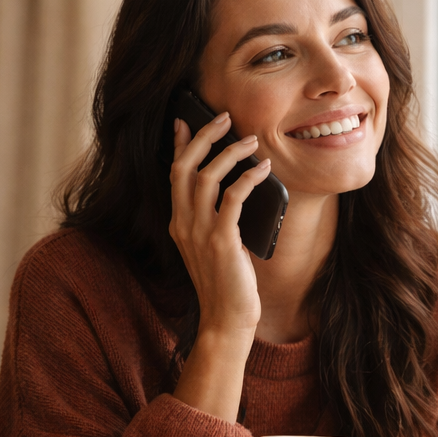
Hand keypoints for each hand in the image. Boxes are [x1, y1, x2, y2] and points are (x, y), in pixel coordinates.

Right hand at [167, 113, 273, 337]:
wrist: (226, 318)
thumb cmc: (227, 282)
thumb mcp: (214, 245)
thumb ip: (215, 218)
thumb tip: (235, 186)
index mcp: (178, 223)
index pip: (174, 174)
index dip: (178, 145)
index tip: (184, 120)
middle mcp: (183, 224)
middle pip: (184, 167)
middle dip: (203, 137)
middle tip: (223, 118)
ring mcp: (199, 232)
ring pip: (207, 176)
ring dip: (230, 152)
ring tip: (251, 141)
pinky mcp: (221, 240)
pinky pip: (232, 198)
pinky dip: (248, 178)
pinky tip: (263, 169)